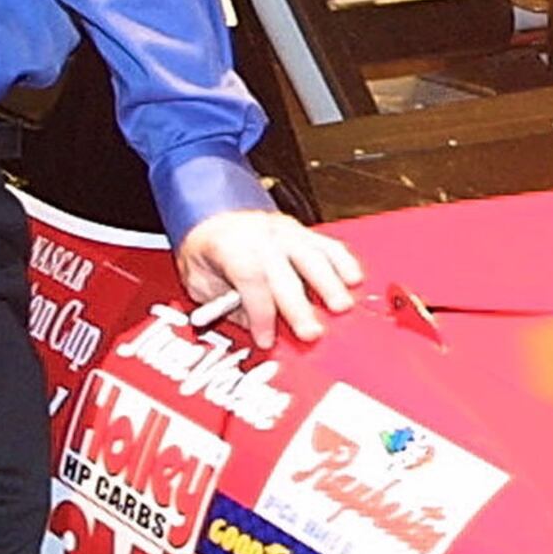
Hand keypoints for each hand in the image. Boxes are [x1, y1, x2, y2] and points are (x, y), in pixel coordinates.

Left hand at [177, 208, 365, 344]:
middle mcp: (261, 235)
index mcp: (230, 245)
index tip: (266, 338)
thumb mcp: (199, 281)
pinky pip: (327, 244)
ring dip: (329, 283)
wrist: (213, 215)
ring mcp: (285, 231)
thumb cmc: (207, 250)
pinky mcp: (303, 232)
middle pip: (285, 271)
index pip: (250, 277)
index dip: (260, 312)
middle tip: (312, 333)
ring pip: (312, 255)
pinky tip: (354, 279)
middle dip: (299, 306)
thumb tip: (251, 328)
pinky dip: (343, 262)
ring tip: (341, 307)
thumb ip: (224, 306)